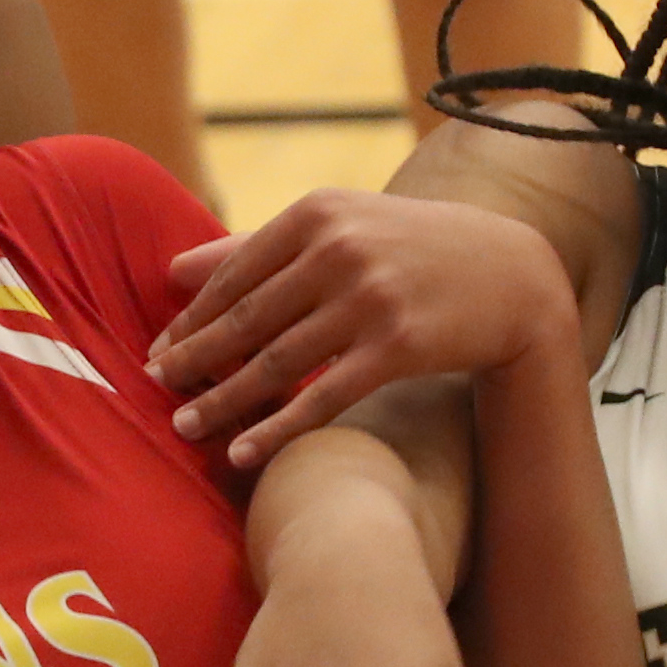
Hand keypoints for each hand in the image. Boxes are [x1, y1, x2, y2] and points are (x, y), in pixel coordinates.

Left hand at [150, 192, 567, 468]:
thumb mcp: (342, 229)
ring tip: (184, 428)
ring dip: (222, 400)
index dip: (191, 319)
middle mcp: (340, 249)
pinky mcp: (397, 345)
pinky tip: (242, 453)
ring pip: (276, 361)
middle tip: (153, 392)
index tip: (157, 352)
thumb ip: (257, 248)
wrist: (513, 275)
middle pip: (247, 318)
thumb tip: (172, 270)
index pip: (235, 274)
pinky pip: (322, 396)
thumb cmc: (412, 252)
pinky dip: (277, 429)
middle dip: (194, 360)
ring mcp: (369, 298)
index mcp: (318, 214)